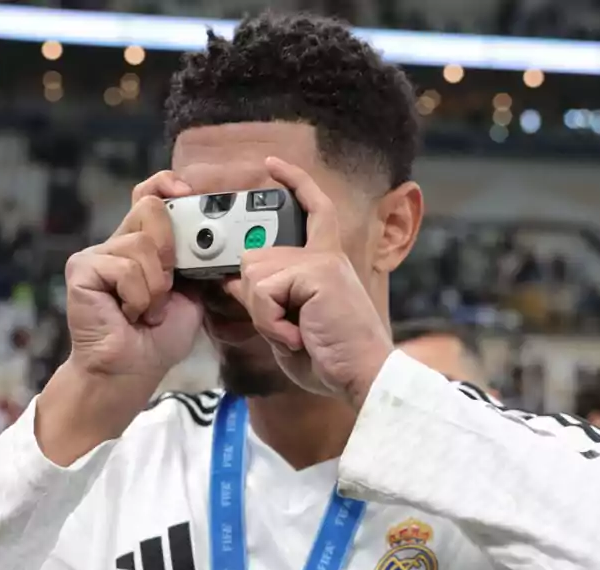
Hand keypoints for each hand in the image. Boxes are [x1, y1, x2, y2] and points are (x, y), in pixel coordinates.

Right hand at [64, 171, 202, 380]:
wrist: (130, 372)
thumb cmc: (156, 339)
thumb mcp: (190, 295)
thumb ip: (195, 262)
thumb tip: (216, 237)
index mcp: (142, 246)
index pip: (149, 195)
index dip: (166, 185)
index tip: (187, 191)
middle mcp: (117, 244)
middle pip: (150, 209)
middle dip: (170, 250)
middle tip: (167, 287)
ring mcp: (96, 255)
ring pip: (142, 245)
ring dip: (156, 288)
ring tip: (145, 312)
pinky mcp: (82, 268)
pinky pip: (125, 268)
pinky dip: (138, 298)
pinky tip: (127, 315)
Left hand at [235, 157, 391, 406]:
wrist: (365, 375)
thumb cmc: (332, 358)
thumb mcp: (289, 326)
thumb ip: (266, 301)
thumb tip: (235, 282)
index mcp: (325, 263)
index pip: (312, 209)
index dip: (292, 182)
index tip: (271, 164)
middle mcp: (325, 256)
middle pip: (255, 257)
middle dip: (255, 299)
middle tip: (284, 327)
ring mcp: (322, 262)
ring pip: (254, 275)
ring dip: (264, 315)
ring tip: (294, 333)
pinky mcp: (317, 274)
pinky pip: (264, 291)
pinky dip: (271, 322)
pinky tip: (297, 336)